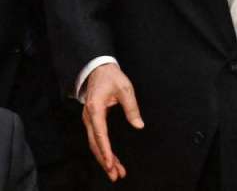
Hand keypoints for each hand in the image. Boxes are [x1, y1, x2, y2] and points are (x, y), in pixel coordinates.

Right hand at [83, 63, 143, 181]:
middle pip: (95, 144)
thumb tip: (139, 125)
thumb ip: (132, 108)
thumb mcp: (125, 89)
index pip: (100, 134)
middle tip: (115, 175)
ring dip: (104, 159)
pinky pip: (97, 139)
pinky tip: (112, 160)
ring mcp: (89, 120)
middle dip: (105, 161)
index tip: (110, 163)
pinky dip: (104, 151)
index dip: (105, 150)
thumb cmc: (111, 78)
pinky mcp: (93, 121)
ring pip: (95, 144)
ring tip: (116, 173)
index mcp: (95, 109)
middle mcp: (89, 117)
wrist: (98, 69)